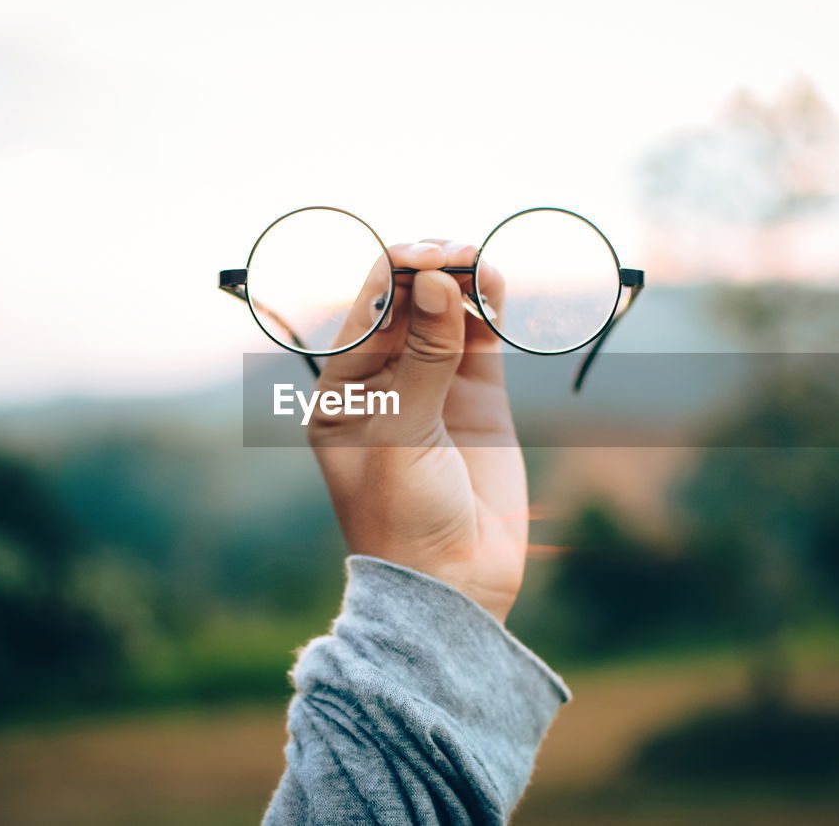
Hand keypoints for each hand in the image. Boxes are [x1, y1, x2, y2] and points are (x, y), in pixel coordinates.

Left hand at [308, 240, 525, 621]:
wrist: (452, 585)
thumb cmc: (402, 517)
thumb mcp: (403, 434)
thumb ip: (425, 358)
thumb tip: (439, 281)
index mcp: (342, 392)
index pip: (366, 314)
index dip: (394, 277)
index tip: (425, 257)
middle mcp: (385, 381)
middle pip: (408, 305)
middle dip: (430, 272)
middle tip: (458, 254)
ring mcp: (434, 387)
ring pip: (447, 314)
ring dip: (462, 283)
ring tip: (481, 263)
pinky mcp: (477, 399)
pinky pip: (481, 339)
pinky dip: (489, 308)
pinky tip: (495, 282)